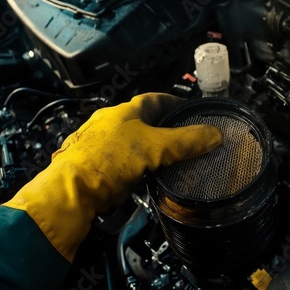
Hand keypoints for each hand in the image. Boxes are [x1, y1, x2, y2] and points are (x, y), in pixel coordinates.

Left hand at [4, 93, 222, 261]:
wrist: (73, 190)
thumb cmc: (110, 159)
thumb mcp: (155, 147)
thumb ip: (186, 141)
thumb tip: (216, 134)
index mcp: (124, 112)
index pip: (154, 99)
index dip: (174, 102)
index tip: (191, 108)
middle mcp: (112, 123)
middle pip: (145, 120)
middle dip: (165, 127)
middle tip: (187, 136)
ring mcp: (102, 144)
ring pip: (136, 142)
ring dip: (153, 147)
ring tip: (173, 157)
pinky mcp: (99, 165)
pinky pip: (127, 161)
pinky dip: (141, 164)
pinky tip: (150, 173)